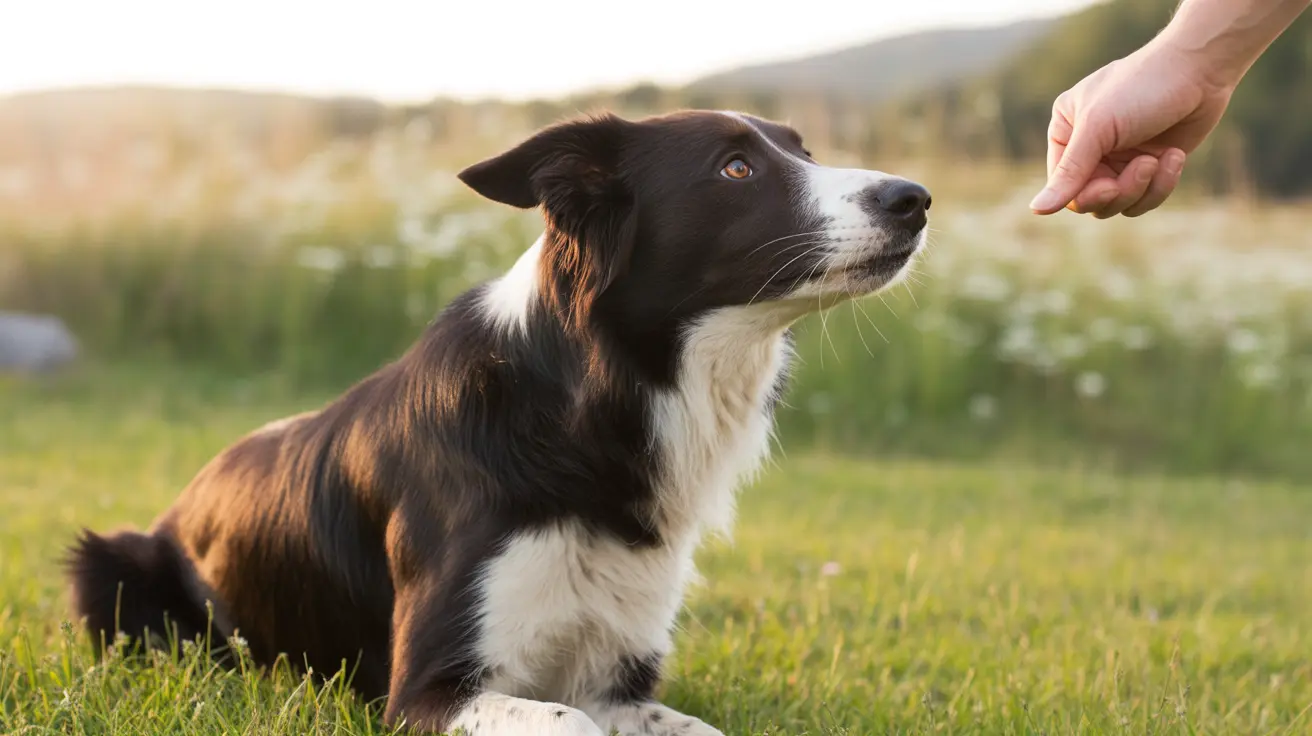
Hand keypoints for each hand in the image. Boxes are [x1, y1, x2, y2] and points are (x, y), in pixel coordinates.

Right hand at [1030, 37, 1236, 217]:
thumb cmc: (1141, 88)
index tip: (1109, 186)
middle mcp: (1090, 149)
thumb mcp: (1097, 128)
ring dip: (1144, 187)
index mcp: (1066, 132)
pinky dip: (1162, 183)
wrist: (1200, 70)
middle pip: (1091, 200)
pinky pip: (1146, 198)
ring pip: (1120, 204)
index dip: (1085, 195)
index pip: (1062, 185)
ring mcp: (1121, 159)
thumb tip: (1036, 209)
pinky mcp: (1151, 166)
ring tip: (1160, 158)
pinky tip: (1175, 155)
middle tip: (1144, 165)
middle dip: (1120, 190)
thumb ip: (1069, 172)